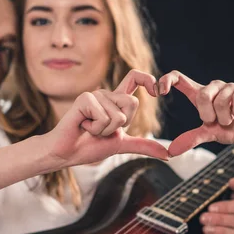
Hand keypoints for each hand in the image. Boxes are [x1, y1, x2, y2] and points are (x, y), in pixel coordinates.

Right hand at [46, 69, 168, 165]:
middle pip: (132, 103)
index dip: (148, 80)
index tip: (156, 91)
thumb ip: (143, 145)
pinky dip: (96, 129)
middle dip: (121, 125)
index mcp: (116, 101)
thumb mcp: (122, 144)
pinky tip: (83, 126)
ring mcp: (95, 95)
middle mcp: (107, 94)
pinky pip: (105, 117)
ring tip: (90, 129)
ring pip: (118, 115)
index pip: (135, 78)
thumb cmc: (89, 147)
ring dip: (105, 131)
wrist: (67, 153)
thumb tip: (167, 154)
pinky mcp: (85, 99)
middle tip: (101, 129)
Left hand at [157, 71, 233, 156]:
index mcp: (200, 95)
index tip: (160, 91)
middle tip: (217, 122)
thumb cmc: (228, 130)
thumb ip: (191, 139)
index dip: (168, 80)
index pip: (179, 79)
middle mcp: (214, 87)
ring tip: (231, 120)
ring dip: (226, 117)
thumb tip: (171, 151)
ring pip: (220, 100)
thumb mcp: (208, 134)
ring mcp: (230, 87)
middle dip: (209, 115)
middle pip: (202, 94)